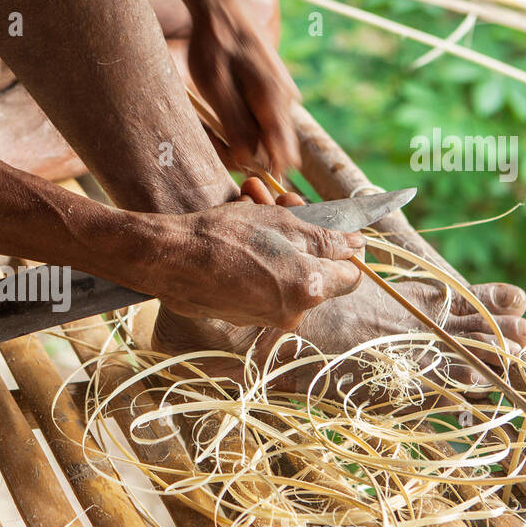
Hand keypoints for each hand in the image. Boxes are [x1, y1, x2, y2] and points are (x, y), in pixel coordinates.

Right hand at [142, 201, 363, 330]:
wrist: (171, 260)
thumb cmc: (225, 236)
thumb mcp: (282, 223)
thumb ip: (326, 237)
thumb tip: (355, 244)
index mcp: (311, 287)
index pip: (351, 274)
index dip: (342, 249)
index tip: (327, 229)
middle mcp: (293, 312)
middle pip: (316, 275)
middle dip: (304, 242)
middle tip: (283, 207)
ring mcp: (266, 318)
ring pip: (288, 279)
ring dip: (278, 249)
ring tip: (253, 216)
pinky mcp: (243, 318)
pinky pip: (264, 289)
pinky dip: (258, 267)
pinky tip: (237, 243)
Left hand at [189, 0, 300, 177]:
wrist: (219, 7)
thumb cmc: (214, 44)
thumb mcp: (215, 86)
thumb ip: (235, 123)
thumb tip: (249, 159)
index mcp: (275, 99)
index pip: (282, 153)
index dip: (260, 169)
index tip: (237, 168)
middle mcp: (286, 98)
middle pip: (273, 146)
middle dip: (245, 153)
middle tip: (213, 142)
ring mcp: (282, 93)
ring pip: (266, 133)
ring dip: (241, 138)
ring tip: (211, 123)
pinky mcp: (273, 89)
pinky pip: (262, 119)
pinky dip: (242, 123)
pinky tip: (220, 113)